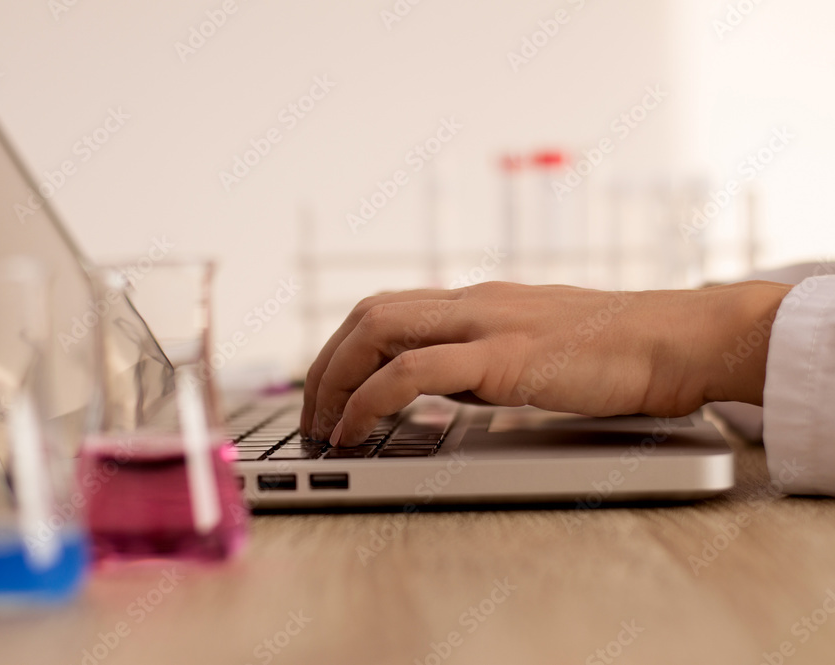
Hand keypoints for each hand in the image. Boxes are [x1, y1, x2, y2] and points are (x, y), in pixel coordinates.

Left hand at [300, 280, 790, 446]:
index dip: (343, 348)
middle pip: (368, 314)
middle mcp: (473, 303)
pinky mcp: (505, 357)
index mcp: (478, 302)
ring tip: (324, 429)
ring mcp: (487, 325)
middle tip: (311, 418)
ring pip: (378, 331)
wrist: (677, 341)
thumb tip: (443, 387)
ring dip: (335, 381)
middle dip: (324, 366)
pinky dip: (372, 400)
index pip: (387, 309)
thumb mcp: (532, 350)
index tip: (326, 391)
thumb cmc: (616, 352)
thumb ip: (484, 361)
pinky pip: (414, 372)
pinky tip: (357, 431)